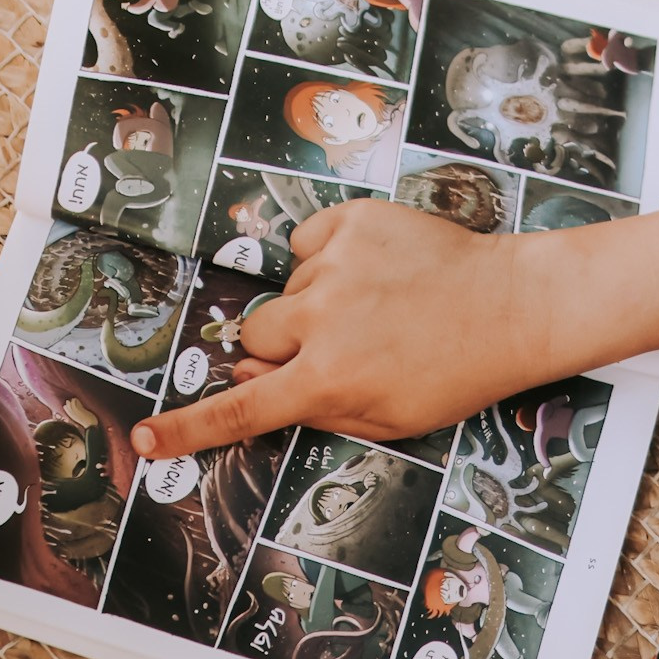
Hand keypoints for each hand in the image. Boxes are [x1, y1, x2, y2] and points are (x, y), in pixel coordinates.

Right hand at [132, 201, 553, 456]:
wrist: (512, 306)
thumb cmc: (457, 372)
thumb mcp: (387, 418)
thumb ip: (314, 407)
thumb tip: (254, 381)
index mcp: (326, 381)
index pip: (240, 410)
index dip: (189, 427)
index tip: (146, 436)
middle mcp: (320, 322)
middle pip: (255, 336)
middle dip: (281, 346)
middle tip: (336, 346)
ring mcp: (335, 266)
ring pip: (289, 290)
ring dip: (316, 301)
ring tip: (378, 306)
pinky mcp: (353, 222)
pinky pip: (311, 242)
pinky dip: (331, 255)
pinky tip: (375, 270)